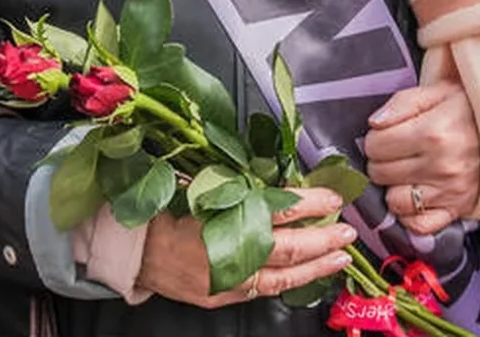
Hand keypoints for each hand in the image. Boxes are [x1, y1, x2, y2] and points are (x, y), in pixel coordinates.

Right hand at [135, 186, 353, 306]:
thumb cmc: (165, 207)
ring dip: (315, 267)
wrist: (132, 246)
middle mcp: (228, 250)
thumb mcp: (204, 183)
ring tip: (339, 258)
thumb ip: (240, 186)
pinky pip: (262, 291)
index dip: (310, 204)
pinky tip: (307, 276)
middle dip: (323, 238)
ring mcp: (227, 279)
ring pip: (282, 278)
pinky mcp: (222, 296)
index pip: (278, 210)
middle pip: (288, 247)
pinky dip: (289, 282)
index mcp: (223, 215)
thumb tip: (281, 183)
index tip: (332, 197)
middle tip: (347, 229)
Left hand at [362, 80, 479, 233]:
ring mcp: (449, 191)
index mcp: (433, 132)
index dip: (375, 139)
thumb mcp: (438, 92)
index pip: (376, 145)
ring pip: (394, 202)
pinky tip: (414, 197)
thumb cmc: (471, 111)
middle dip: (381, 161)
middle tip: (395, 152)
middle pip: (380, 173)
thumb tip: (374, 123)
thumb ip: (401, 103)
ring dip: (394, 188)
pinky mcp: (456, 209)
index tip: (385, 136)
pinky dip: (411, 215)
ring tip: (405, 173)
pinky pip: (418, 226)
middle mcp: (441, 165)